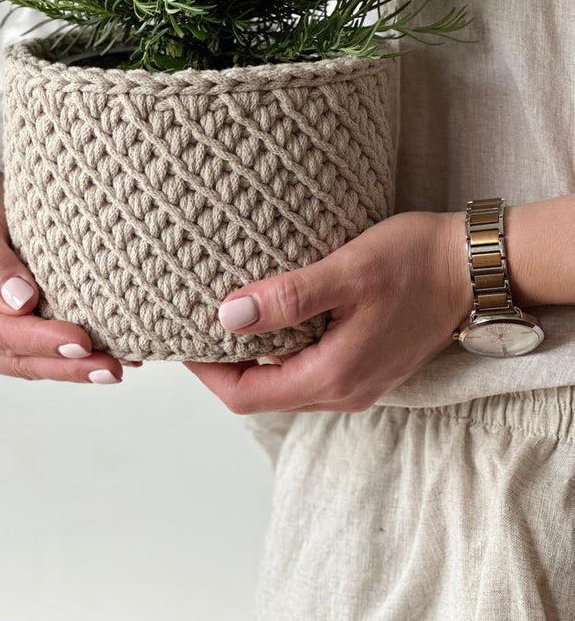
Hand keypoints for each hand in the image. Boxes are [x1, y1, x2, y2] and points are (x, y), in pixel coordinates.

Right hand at [0, 163, 130, 383]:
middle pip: (21, 359)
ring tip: (118, 366)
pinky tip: (117, 357)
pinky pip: (47, 354)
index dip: (40, 340)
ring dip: (77, 368)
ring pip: (37, 364)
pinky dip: (79, 357)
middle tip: (110, 367)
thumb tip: (21, 302)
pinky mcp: (14, 343)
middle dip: (67, 365)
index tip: (80, 341)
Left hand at [186, 210, 468, 412]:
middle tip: (195, 323)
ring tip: (226, 316)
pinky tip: (271, 317)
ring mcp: (358, 381)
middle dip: (222, 365)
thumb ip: (288, 298)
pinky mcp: (366, 363)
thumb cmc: (415, 261)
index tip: (182, 337)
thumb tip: (228, 316)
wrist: (475, 265)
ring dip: (250, 358)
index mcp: (335, 375)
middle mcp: (345, 390)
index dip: (206, 371)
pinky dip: (279, 351)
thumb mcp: (346, 272)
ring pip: (284, 383)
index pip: (246, 396)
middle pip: (261, 395)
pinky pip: (308, 369)